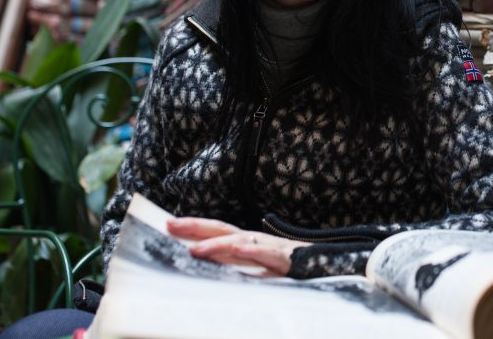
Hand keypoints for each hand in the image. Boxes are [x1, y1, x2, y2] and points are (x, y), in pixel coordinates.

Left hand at [167, 216, 305, 276]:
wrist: (323, 266)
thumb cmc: (287, 267)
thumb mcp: (255, 266)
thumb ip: (234, 264)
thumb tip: (206, 265)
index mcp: (246, 242)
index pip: (216, 230)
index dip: (193, 226)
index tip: (168, 223)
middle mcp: (255, 240)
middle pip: (222, 229)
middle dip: (196, 226)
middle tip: (171, 225)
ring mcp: (269, 248)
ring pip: (241, 242)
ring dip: (218, 244)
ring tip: (197, 248)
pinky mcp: (285, 259)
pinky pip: (268, 254)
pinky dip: (254, 250)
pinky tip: (240, 250)